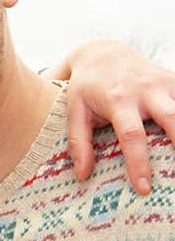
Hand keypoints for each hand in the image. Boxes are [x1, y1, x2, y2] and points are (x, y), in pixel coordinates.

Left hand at [53, 39, 174, 194]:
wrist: (102, 53)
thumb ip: (78, 142)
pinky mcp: (173, 80)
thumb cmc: (86, 87)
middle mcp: (145, 89)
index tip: (143, 188)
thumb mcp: (75, 111)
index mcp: (119, 99)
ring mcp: (163, 83)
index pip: (132, 135)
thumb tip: (82, 174)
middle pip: (171, 118)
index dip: (139, 163)